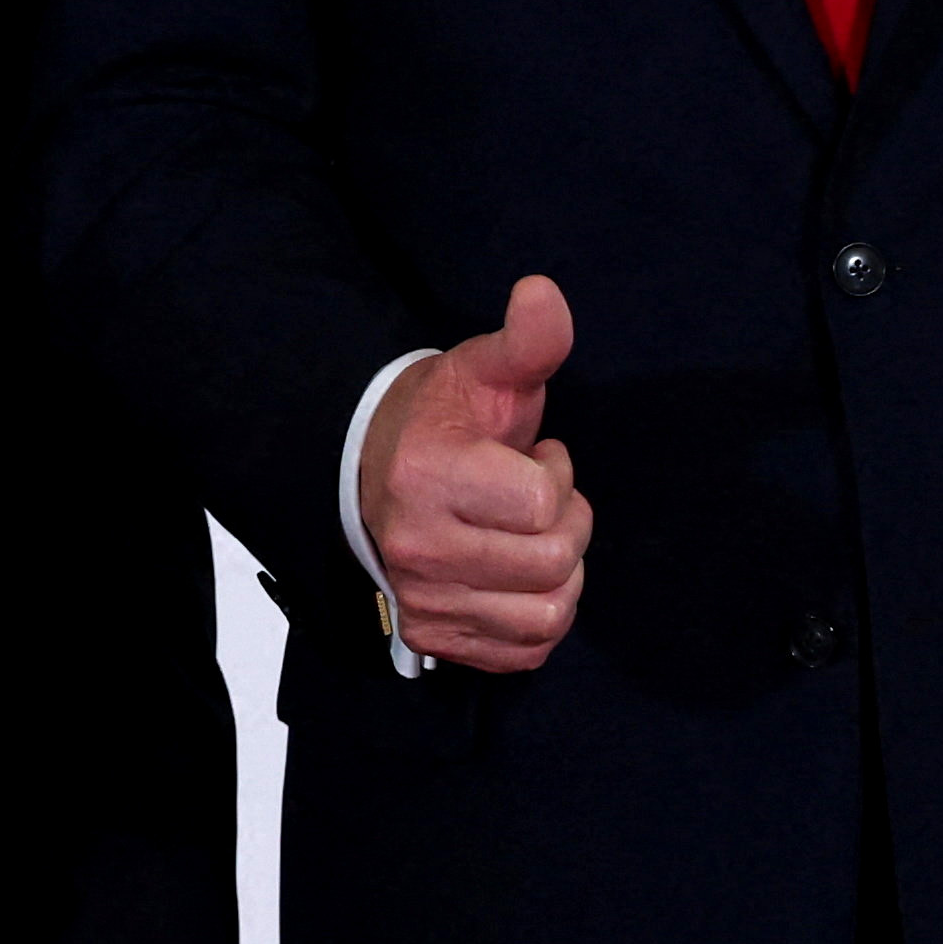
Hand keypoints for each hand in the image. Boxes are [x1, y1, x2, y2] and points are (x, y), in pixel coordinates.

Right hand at [357, 276, 590, 672]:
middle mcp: (417, 546)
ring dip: (560, 575)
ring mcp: (424, 598)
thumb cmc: (443, 419)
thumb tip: (543, 292)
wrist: (374, 471)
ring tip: (531, 537)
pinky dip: (541, 617)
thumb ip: (526, 339)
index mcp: (428, 475)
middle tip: (540, 499)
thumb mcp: (484, 370)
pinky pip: (527, 651)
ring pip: (547, 614)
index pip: (543, 501)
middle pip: (553, 562)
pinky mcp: (434, 635)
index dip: (558, 475)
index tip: (533, 456)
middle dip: (568, 524)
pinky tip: (520, 577)